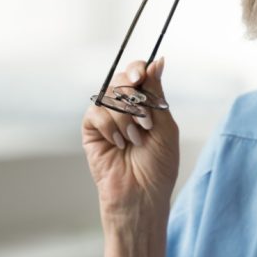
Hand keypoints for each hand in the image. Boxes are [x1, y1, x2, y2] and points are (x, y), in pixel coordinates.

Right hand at [82, 58, 178, 230]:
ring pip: (108, 95)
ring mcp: (107, 119)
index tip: (141, 76)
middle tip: (145, 120)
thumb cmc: (158, 167)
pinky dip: (109, 126)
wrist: (142, 195)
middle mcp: (125, 108)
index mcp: (145, 105)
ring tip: (135, 139)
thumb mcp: (165, 126)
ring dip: (125, 117)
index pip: (137, 74)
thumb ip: (157, 94)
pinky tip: (119, 143)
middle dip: (133, 96)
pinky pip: (95, 112)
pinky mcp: (92, 131)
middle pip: (121, 80)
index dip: (137, 69)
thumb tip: (156, 61)